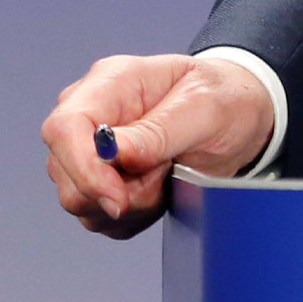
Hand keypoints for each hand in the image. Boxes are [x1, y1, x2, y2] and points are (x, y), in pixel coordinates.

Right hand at [40, 53, 274, 238]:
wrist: (239, 115)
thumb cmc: (224, 98)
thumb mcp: (204, 107)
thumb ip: (158, 131)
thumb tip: (113, 152)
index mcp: (110, 84)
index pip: (64, 128)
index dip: (83, 168)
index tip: (118, 197)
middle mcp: (91, 115)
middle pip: (63, 171)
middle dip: (114, 191)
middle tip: (161, 176)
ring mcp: (91, 149)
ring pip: (78, 199)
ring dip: (126, 205)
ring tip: (163, 178)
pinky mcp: (101, 179)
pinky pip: (98, 216)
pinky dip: (130, 218)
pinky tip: (157, 192)